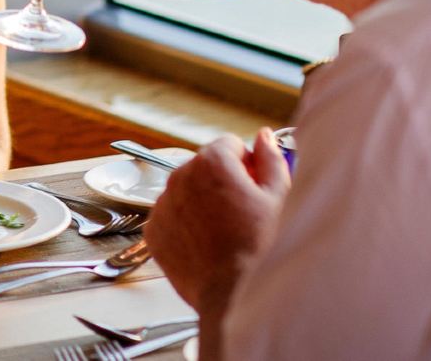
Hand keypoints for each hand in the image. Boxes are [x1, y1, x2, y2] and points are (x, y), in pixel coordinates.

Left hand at [146, 129, 288, 323]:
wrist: (234, 294)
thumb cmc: (260, 247)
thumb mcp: (277, 196)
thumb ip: (270, 158)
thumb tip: (263, 136)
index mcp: (211, 162)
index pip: (229, 145)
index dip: (246, 165)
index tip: (254, 186)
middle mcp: (179, 176)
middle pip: (205, 167)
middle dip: (222, 183)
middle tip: (243, 214)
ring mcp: (163, 204)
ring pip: (186, 192)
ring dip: (202, 203)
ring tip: (226, 233)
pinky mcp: (153, 231)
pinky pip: (171, 217)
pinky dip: (185, 226)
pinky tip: (206, 245)